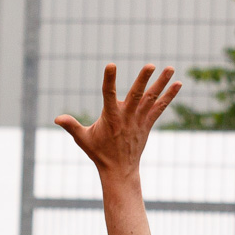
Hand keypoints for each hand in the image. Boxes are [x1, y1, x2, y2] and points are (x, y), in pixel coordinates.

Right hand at [56, 64, 180, 177]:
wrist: (119, 169)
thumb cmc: (99, 152)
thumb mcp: (82, 139)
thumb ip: (71, 126)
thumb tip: (56, 118)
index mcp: (110, 118)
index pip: (108, 95)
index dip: (109, 80)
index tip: (111, 65)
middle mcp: (127, 117)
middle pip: (136, 95)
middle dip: (143, 80)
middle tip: (150, 65)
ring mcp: (139, 120)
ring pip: (151, 98)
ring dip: (161, 83)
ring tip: (170, 67)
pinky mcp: (148, 123)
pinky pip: (160, 107)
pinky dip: (169, 96)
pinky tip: (178, 83)